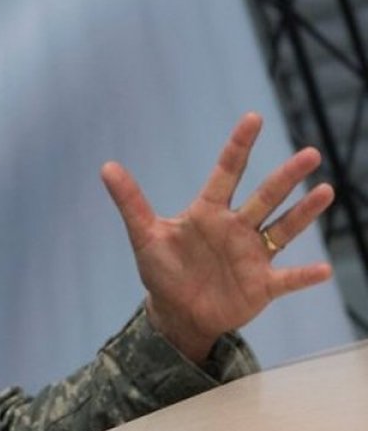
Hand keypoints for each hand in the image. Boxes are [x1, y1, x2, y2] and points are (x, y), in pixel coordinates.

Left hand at [101, 112, 334, 362]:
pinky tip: (324, 269)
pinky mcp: (262, 284)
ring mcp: (253, 255)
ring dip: (304, 213)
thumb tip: (106, 167)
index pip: (227, 172)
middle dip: (286, 176)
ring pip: (283, 229)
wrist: (177, 312)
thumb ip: (130, 202)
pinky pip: (288, 278)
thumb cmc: (163, 271)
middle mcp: (236, 228)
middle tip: (310, 153)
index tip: (252, 118)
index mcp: (208, 212)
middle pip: (265, 196)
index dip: (239, 146)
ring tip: (325, 191)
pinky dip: (305, 275)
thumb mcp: (144, 236)